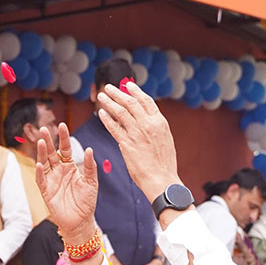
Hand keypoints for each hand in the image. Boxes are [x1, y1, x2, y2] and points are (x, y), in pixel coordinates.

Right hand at [35, 123, 99, 244]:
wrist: (80, 221)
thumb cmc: (86, 202)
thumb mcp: (91, 182)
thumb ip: (90, 166)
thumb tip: (90, 149)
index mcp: (70, 167)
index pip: (65, 148)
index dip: (64, 138)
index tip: (63, 125)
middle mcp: (59, 171)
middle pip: (52, 153)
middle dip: (49, 141)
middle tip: (44, 128)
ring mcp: (51, 180)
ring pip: (44, 163)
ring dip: (42, 153)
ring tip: (42, 142)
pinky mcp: (46, 192)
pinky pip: (41, 180)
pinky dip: (40, 172)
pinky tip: (40, 164)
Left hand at [95, 81, 179, 203]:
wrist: (162, 179)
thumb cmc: (164, 163)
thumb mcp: (164, 140)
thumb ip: (154, 128)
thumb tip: (142, 122)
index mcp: (160, 122)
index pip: (146, 101)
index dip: (136, 91)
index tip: (128, 85)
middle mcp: (149, 124)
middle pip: (131, 103)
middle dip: (118, 93)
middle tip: (109, 87)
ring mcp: (137, 133)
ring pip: (120, 112)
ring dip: (109, 101)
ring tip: (101, 95)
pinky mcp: (127, 143)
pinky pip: (114, 127)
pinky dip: (106, 118)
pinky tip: (101, 112)